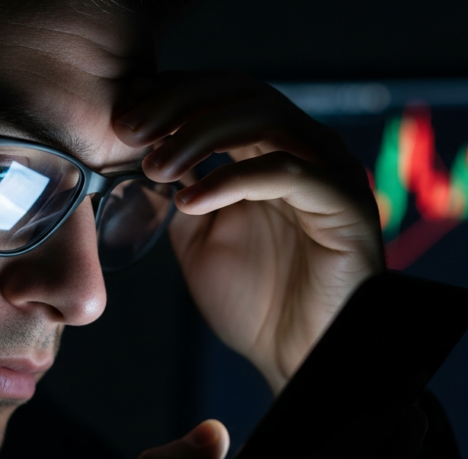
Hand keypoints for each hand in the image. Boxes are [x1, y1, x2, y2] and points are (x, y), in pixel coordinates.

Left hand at [113, 72, 383, 392]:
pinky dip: (231, 178)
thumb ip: (181, 191)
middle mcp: (306, 150)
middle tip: (129, 129)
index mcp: (274, 152)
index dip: (173, 94)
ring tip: (157, 167)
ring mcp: (328, 170)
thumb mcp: (200, 238)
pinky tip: (190, 200)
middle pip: (242, 91)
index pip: (224, 95)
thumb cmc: (261, 305)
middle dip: (179, 105)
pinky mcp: (344, 200)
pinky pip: (285, 171)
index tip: (124, 110)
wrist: (304, 358)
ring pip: (264, 118)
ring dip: (200, 134)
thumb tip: (143, 154)